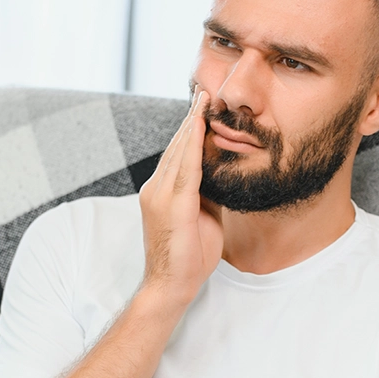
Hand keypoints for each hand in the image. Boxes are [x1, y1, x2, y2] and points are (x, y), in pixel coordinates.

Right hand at [138, 87, 223, 303]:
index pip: (177, 154)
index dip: (190, 130)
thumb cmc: (188, 257)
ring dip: (192, 124)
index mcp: (162, 191)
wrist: (171, 285)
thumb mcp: (203, 217)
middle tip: (204, 91)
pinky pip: (185, 167)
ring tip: (203, 99)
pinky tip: (200, 126)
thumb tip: (222, 176)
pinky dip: (193, 144)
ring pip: (179, 151)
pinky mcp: (170, 204)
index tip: (202, 107)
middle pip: (176, 146)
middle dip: (191, 118)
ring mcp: (159, 195)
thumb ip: (207, 194)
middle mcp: (156, 188)